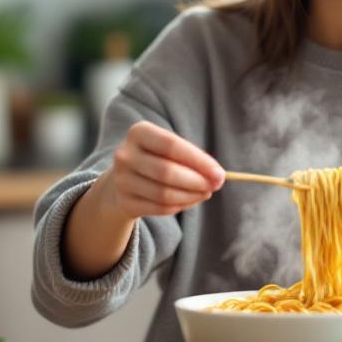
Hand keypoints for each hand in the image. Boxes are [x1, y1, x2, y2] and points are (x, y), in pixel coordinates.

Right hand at [101, 121, 224, 219]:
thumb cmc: (157, 159)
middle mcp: (125, 155)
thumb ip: (192, 159)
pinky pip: (159, 208)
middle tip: (214, 186)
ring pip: (163, 194)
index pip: (172, 145)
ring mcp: (121, 180)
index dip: (199, 161)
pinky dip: (179, 206)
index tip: (219, 174)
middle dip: (197, 181)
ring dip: (191, 196)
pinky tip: (188, 201)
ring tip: (204, 193)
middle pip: (167, 172)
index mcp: (138, 133)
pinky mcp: (124, 202)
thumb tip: (218, 176)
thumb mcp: (170, 150)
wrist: (125, 179)